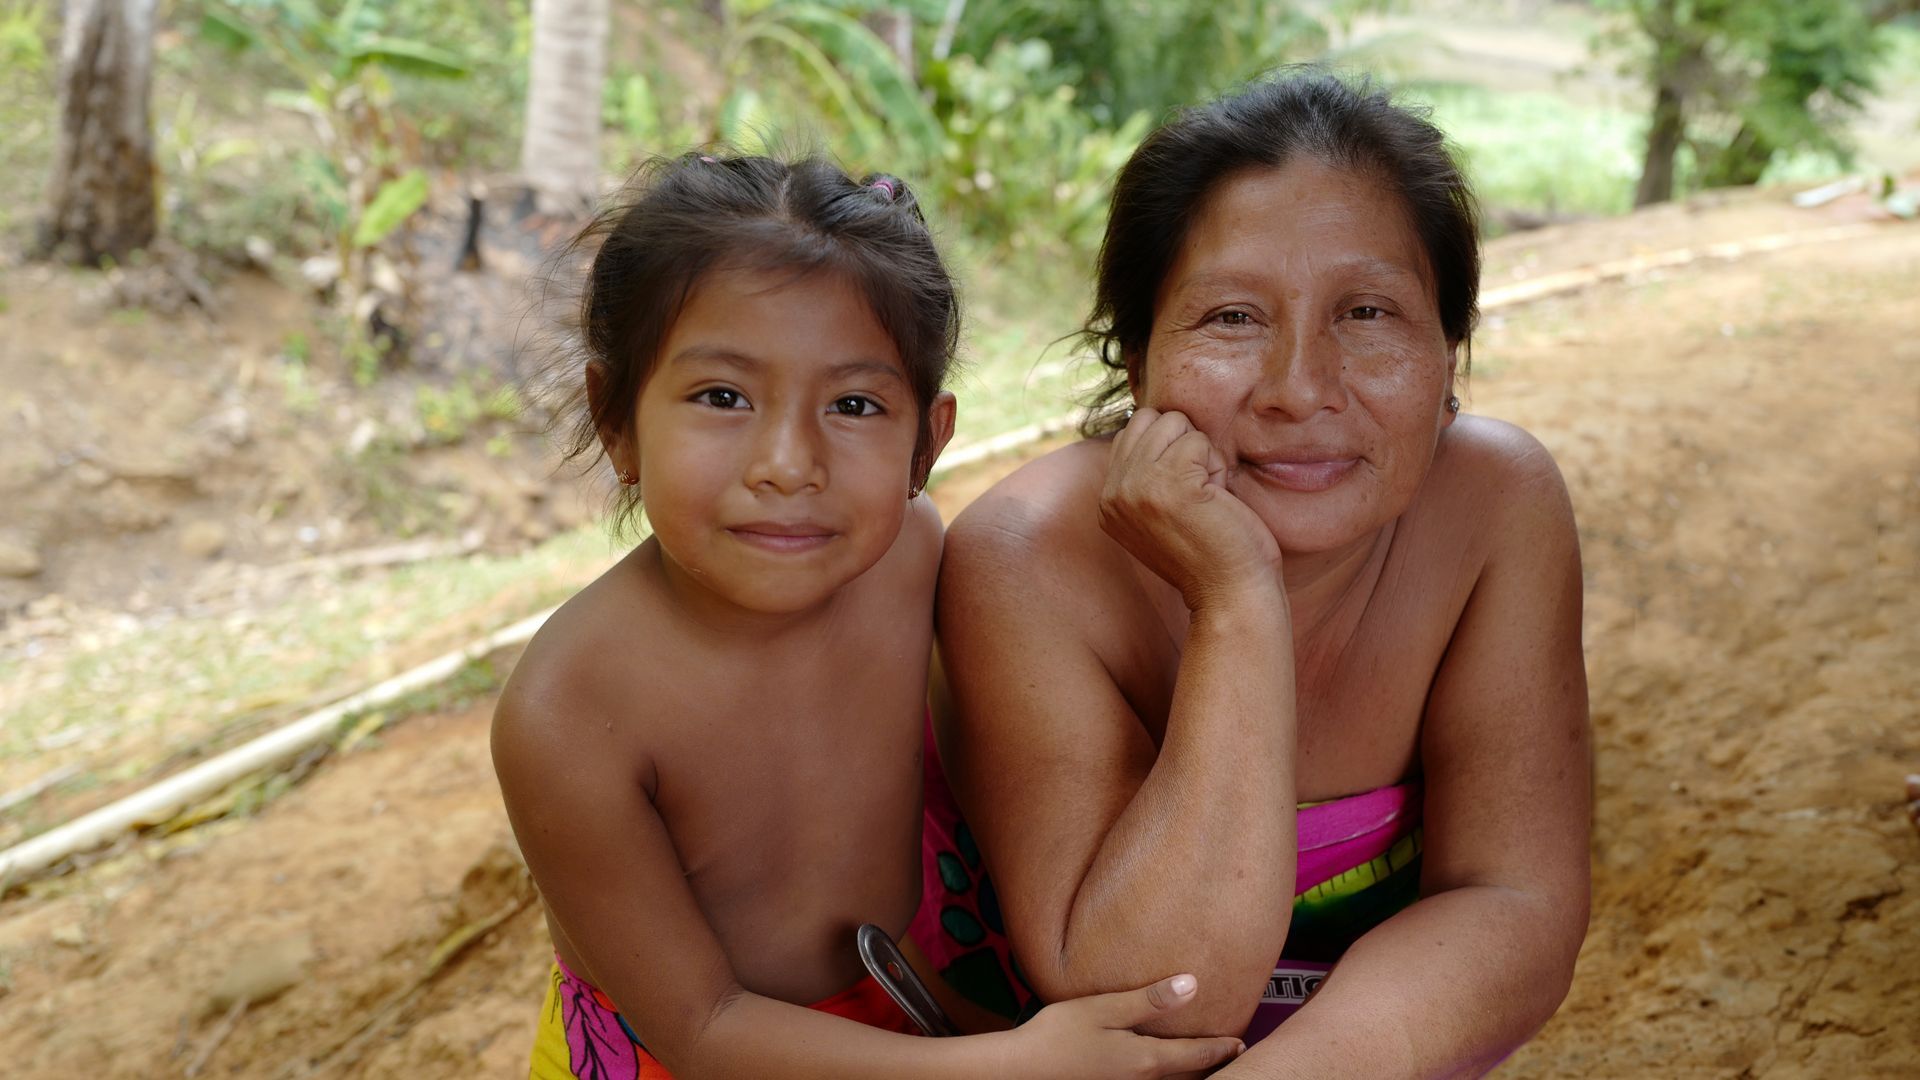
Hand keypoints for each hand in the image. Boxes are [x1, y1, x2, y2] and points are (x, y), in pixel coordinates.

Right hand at [1004, 973, 1244, 1078]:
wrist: (1020, 1071)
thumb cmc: (1058, 1035)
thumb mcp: (1105, 1009)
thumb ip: (1149, 999)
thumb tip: (1192, 985)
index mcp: (1146, 1060)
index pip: (1196, 1055)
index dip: (1220, 1048)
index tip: (1240, 1043)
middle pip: (1188, 1076)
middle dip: (1211, 1065)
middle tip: (1231, 1053)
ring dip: (1188, 1073)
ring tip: (1201, 1062)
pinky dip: (1165, 1078)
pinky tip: (1154, 1067)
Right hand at [1100, 407, 1280, 610]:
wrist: (1230, 595)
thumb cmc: (1211, 553)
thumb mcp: (1161, 512)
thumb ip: (1144, 475)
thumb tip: (1150, 418)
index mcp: (1107, 501)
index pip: (1133, 432)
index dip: (1170, 451)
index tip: (1183, 498)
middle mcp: (1113, 492)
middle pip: (1151, 419)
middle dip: (1184, 445)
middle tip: (1198, 493)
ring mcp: (1137, 487)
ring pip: (1175, 424)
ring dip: (1202, 455)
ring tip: (1206, 498)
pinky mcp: (1169, 483)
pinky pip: (1199, 441)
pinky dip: (1217, 466)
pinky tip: (1216, 501)